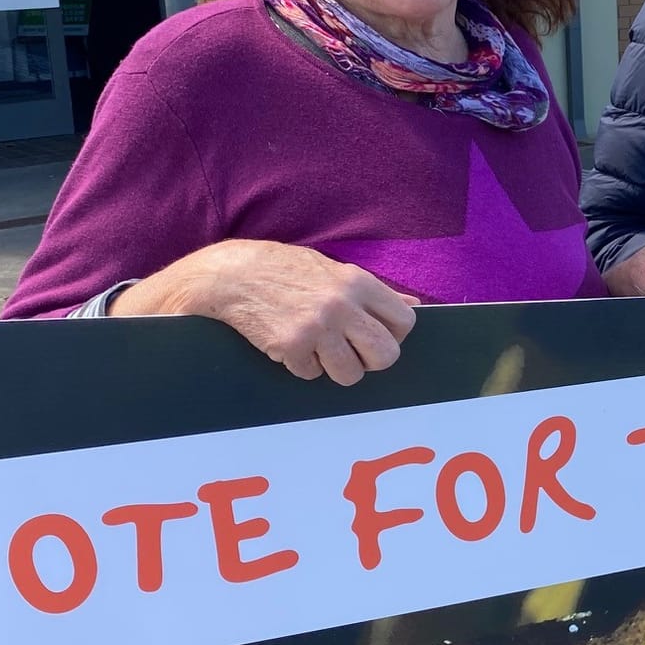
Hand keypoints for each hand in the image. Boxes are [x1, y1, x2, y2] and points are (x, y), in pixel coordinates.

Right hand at [113, 239, 417, 385]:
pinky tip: (291, 345)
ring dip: (335, 368)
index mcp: (358, 283)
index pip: (404, 322)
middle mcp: (342, 305)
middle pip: (385, 356)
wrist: (232, 275)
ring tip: (319, 349)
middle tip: (353, 352)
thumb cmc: (286, 270)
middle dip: (371, 361)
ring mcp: (317, 328)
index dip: (393, 335)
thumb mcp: (334, 270)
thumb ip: (374, 292)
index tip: (375, 335)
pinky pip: (312, 374)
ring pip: (350, 374)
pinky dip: (303, 366)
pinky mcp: (291, 347)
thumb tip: (412, 305)